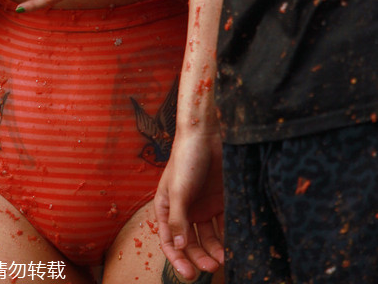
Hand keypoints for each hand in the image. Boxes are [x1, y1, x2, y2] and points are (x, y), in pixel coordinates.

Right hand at [154, 128, 224, 280]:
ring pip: (208, 236)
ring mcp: (203, 205)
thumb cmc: (186, 158)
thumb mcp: (178, 190)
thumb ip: (179, 219)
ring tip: (225, 258)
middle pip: (191, 242)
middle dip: (199, 257)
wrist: (207, 133)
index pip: (169, 240)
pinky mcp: (220, 200)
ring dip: (215, 249)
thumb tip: (178, 248)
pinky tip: (234, 244)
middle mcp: (185, 209)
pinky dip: (228, 235)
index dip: (177, 258)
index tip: (189, 275)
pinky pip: (223, 223)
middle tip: (212, 268)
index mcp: (167, 207)